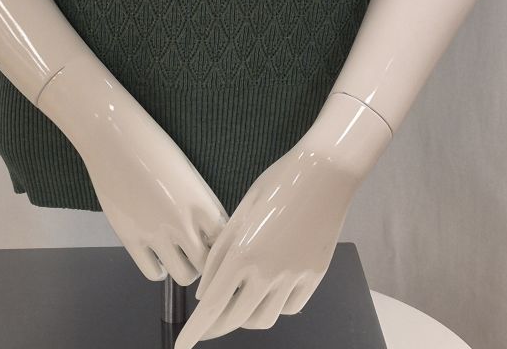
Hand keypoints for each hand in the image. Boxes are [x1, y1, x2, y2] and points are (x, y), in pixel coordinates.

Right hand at [37, 55, 228, 286]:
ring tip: (178, 254)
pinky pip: (154, 273)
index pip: (225, 240)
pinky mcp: (131, 240)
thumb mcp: (187, 173)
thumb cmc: (152, 146)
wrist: (113, 138)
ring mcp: (156, 234)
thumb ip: (198, 204)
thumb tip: (205, 231)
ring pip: (184, 275)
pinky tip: (158, 255)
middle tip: (197, 249)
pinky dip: (159, 269)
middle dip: (206, 259)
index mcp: (202, 202)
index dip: (222, 242)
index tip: (215, 239)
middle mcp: (183, 223)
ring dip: (185, 267)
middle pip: (208, 263)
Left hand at [172, 93, 391, 348]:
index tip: (183, 345)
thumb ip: (220, 253)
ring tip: (239, 301)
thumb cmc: (276, 183)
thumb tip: (206, 291)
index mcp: (243, 253)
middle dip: (217, 326)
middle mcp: (267, 272)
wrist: (324, 174)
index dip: (195, 329)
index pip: (213, 305)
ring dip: (246, 317)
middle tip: (207, 324)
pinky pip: (290, 306)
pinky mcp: (314, 276)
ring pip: (264, 319)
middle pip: (236, 318)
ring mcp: (294, 277)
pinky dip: (275, 306)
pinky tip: (269, 290)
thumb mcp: (240, 212)